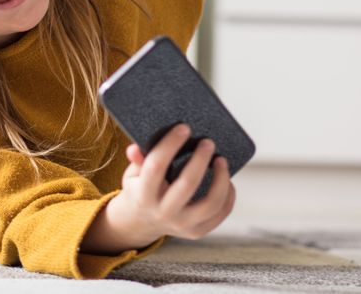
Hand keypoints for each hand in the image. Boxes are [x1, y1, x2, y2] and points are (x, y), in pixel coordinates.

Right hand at [110, 123, 235, 242]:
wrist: (142, 222)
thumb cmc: (141, 189)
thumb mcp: (132, 175)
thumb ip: (137, 160)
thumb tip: (136, 148)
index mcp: (143, 196)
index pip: (156, 167)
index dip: (170, 145)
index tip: (184, 128)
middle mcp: (163, 213)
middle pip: (187, 185)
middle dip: (200, 160)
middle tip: (208, 142)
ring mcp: (182, 225)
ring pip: (210, 203)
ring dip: (221, 179)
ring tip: (221, 160)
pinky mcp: (197, 232)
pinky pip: (220, 213)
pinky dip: (228, 195)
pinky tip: (227, 180)